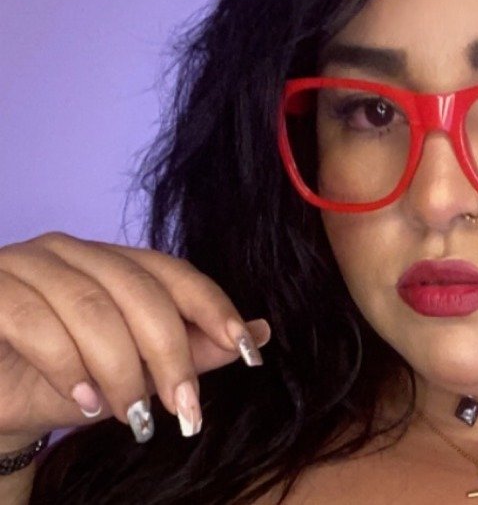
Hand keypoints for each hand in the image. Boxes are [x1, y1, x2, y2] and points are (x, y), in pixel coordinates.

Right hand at [0, 231, 270, 447]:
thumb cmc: (62, 382)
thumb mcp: (135, 372)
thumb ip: (192, 350)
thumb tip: (259, 334)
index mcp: (115, 261)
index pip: (175, 274)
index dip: (214, 308)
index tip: (246, 350)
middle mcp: (74, 252)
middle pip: (140, 291)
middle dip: (170, 354)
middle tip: (184, 408)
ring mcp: (28, 264)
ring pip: (92, 308)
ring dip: (120, 369)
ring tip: (133, 416)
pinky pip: (36, 321)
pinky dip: (68, 366)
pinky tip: (85, 402)